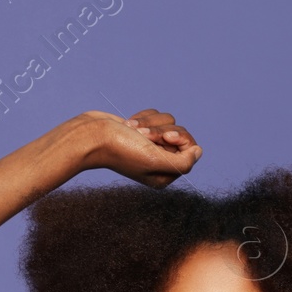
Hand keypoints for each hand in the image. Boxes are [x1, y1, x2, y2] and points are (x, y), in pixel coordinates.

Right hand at [71, 108, 201, 187]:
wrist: (92, 136)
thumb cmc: (121, 149)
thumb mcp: (155, 161)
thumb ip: (183, 162)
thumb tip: (198, 152)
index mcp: (165, 175)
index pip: (190, 150)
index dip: (179, 139)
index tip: (164, 138)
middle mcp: (159, 162)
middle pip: (181, 134)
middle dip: (162, 130)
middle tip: (144, 135)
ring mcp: (150, 146)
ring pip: (168, 122)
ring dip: (149, 123)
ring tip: (132, 130)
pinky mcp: (142, 131)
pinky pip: (156, 116)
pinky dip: (143, 117)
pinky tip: (128, 124)